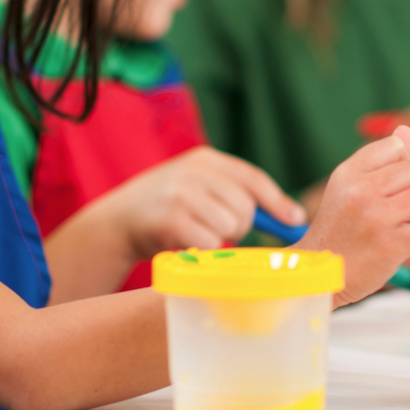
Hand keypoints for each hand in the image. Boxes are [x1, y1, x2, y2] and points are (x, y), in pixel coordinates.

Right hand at [108, 146, 304, 259]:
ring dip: (221, 240)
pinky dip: (204, 250)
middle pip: (245, 205)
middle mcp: (193, 171)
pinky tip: (184, 243)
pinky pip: (210, 242)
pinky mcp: (170, 218)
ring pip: (231, 225)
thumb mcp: (197, 188)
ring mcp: (180, 193)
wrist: (115, 222)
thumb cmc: (165, 209)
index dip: (277, 201)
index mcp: (203, 159)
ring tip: (197, 234)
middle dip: (240, 226)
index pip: (252, 178)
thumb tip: (291, 217)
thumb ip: (235, 194)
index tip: (295, 220)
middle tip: (217, 231)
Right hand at [297, 126, 409, 306]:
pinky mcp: (392, 245)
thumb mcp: (347, 188)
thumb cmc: (338, 230)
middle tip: (407, 210)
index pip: (395, 146)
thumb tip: (406, 132)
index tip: (394, 186)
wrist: (318, 272)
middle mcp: (360, 191)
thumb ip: (377, 160)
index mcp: (348, 173)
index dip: (403, 165)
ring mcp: (376, 218)